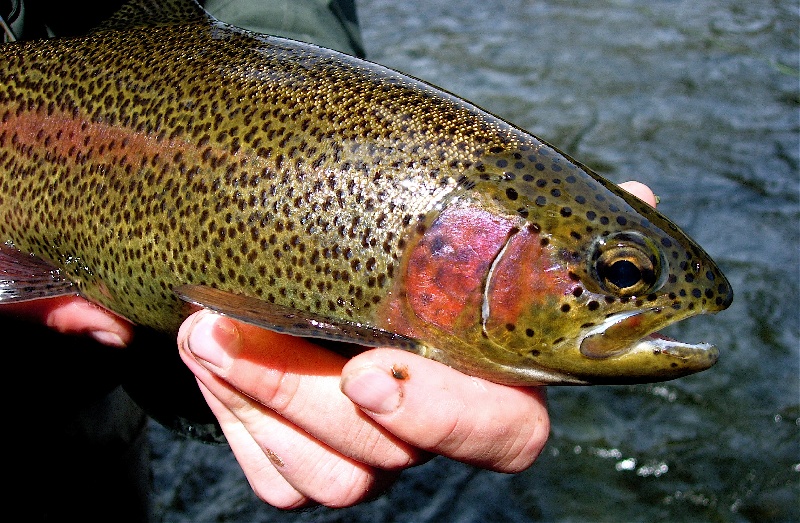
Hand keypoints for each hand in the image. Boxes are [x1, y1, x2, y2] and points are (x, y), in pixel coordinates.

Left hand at [0, 182, 656, 508]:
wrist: (312, 282)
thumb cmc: (397, 253)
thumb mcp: (454, 230)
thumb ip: (533, 226)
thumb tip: (646, 201)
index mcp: (487, 383)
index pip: (502, 430)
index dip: (442, 412)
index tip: (371, 370)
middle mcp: (434, 434)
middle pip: (390, 457)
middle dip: (301, 396)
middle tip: (220, 326)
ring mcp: (374, 462)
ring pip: (331, 480)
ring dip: (255, 401)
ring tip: (204, 329)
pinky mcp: (313, 473)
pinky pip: (280, 484)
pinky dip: (238, 425)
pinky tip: (214, 366)